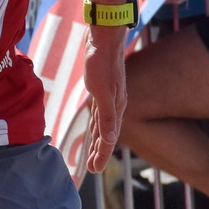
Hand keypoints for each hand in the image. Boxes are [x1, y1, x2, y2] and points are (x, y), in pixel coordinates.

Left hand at [82, 22, 126, 173]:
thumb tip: (112, 140)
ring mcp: (109, 96)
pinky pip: (100, 113)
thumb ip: (107, 117)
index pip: (109, 138)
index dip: (102, 155)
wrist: (104, 38)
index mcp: (116, 107)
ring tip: (92, 154)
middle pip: (107, 135)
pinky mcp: (102, 88)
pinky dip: (97, 124)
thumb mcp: (103, 91)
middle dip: (100, 152)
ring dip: (98, 140)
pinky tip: (94, 127)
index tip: (94, 171)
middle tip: (92, 169)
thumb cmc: (102, 63)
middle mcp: (115, 104)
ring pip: (103, 125)